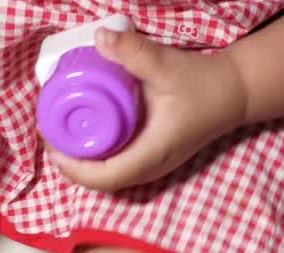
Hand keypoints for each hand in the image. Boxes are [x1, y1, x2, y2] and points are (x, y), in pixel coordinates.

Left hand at [50, 28, 249, 191]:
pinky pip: (114, 166)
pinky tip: (82, 135)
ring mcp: (151, 166)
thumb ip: (134, 52)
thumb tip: (99, 39)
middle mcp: (149, 168)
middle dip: (69, 163)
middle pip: (98, 182)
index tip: (51, 143)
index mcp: (151, 154)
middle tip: (48, 133)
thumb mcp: (167, 65)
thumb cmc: (204, 83)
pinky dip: (93, 155)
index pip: (103, 178)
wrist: (235, 92)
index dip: (72, 167)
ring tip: (59, 134)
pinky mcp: (150, 158)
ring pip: (106, 177)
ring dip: (79, 161)